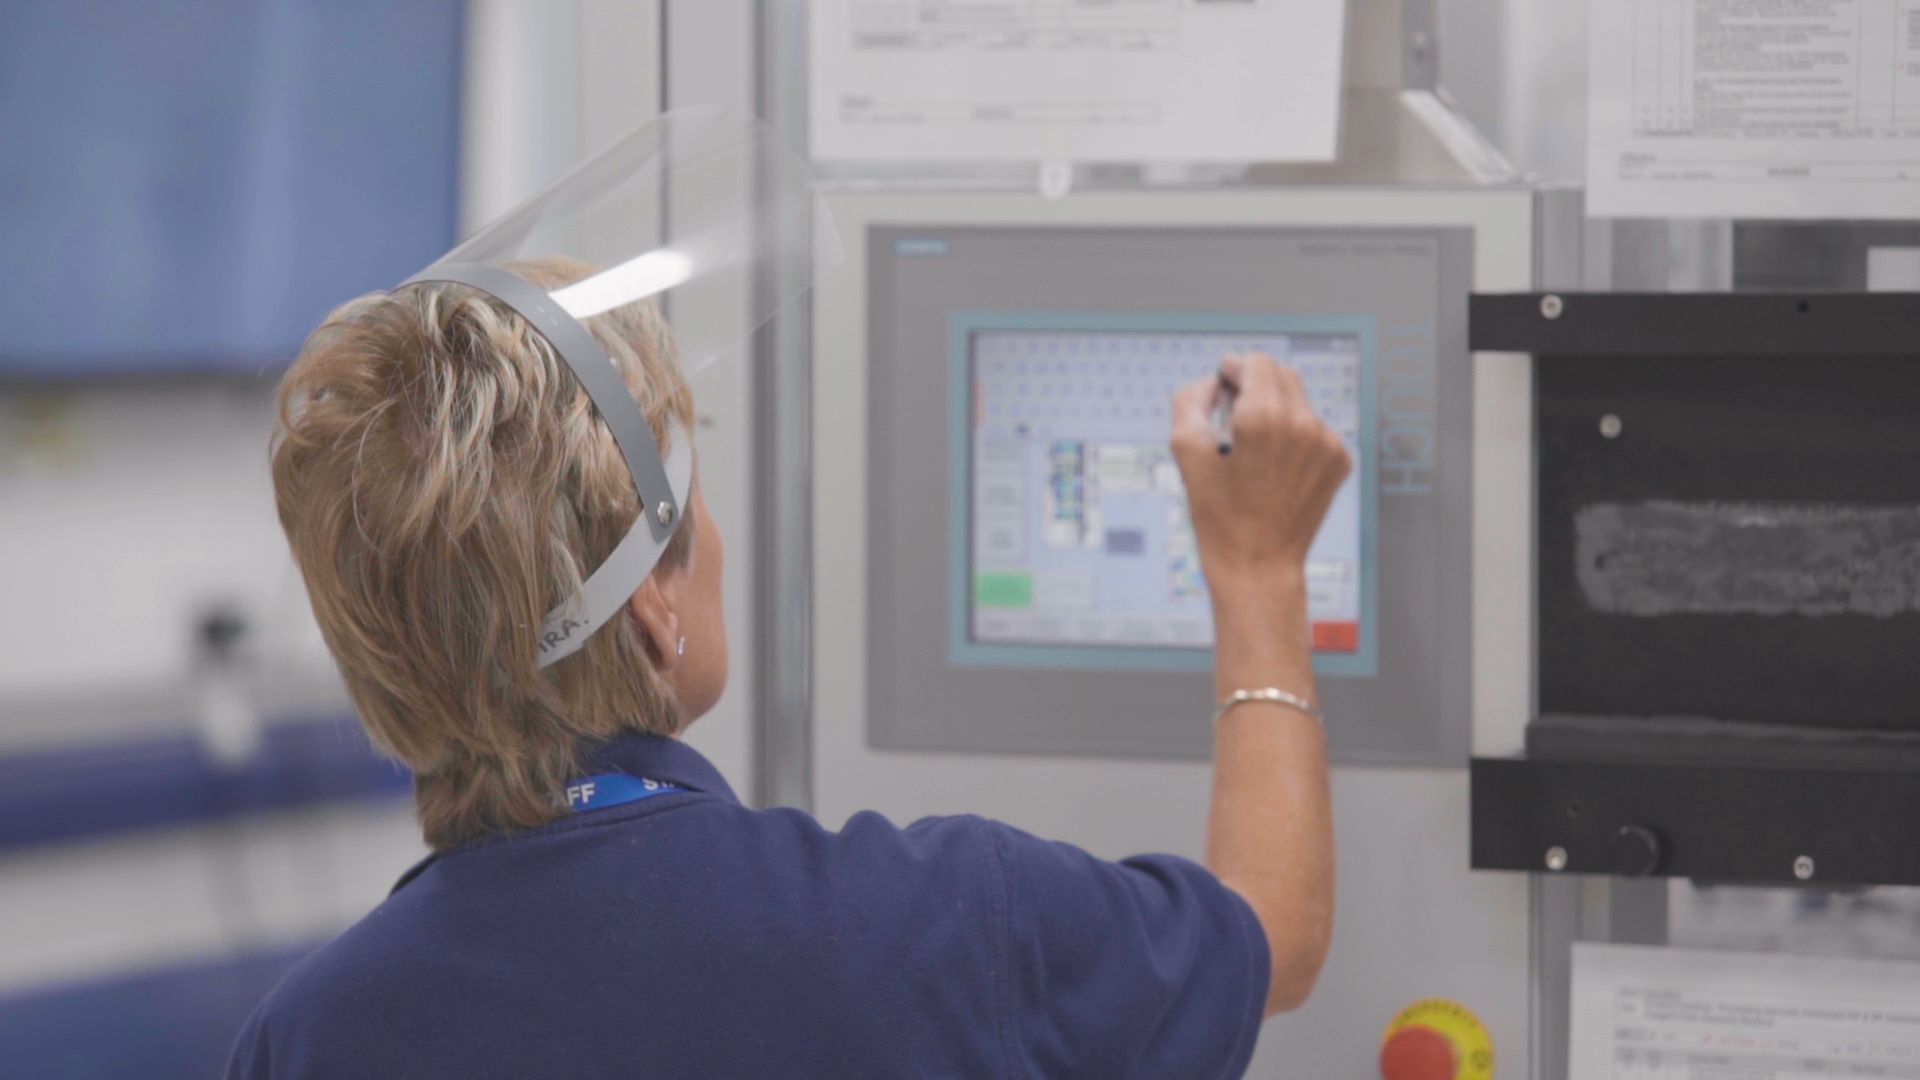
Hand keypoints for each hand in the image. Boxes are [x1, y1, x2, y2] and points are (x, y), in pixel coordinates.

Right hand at [1171, 352, 1350, 589]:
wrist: (1258, 565)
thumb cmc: (1220, 517)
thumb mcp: (1186, 451)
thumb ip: (1191, 400)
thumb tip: (1214, 384)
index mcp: (1266, 419)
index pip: (1256, 363)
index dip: (1233, 368)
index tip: (1223, 383)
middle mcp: (1304, 425)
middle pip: (1280, 374)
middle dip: (1254, 385)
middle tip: (1232, 414)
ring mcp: (1327, 444)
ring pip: (1298, 400)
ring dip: (1274, 410)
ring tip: (1251, 446)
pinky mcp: (1338, 461)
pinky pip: (1314, 428)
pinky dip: (1293, 435)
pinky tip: (1273, 465)